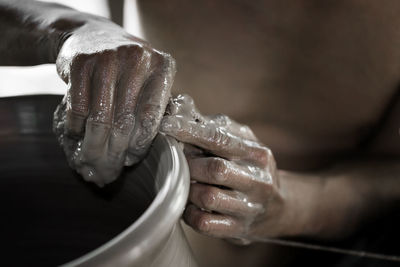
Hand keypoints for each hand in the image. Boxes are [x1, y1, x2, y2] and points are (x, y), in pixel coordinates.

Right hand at [53, 20, 175, 185]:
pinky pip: (77, 108)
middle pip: (125, 121)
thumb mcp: (147, 81)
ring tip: (91, 164)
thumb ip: (152, 109)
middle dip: (114, 153)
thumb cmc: (126, 69)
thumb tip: (141, 154)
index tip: (130, 162)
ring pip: (100, 118)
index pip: (152, 118)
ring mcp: (108, 59)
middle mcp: (138, 60)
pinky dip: (76, 129)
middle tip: (107, 172)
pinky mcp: (80, 63)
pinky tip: (77, 139)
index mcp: (162, 67)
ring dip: (93, 147)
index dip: (139, 146)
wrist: (92, 35)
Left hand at [160, 95, 289, 242]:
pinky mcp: (238, 230)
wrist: (277, 210)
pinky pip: (204, 223)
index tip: (166, 125)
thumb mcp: (241, 143)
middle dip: (190, 164)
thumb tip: (179, 107)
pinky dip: (189, 212)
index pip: (220, 139)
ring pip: (208, 197)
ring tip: (186, 182)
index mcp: (257, 154)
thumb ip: (213, 126)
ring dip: (189, 189)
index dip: (190, 131)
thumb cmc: (249, 169)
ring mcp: (249, 209)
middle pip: (215, 169)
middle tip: (179, 162)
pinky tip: (190, 204)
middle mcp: (258, 181)